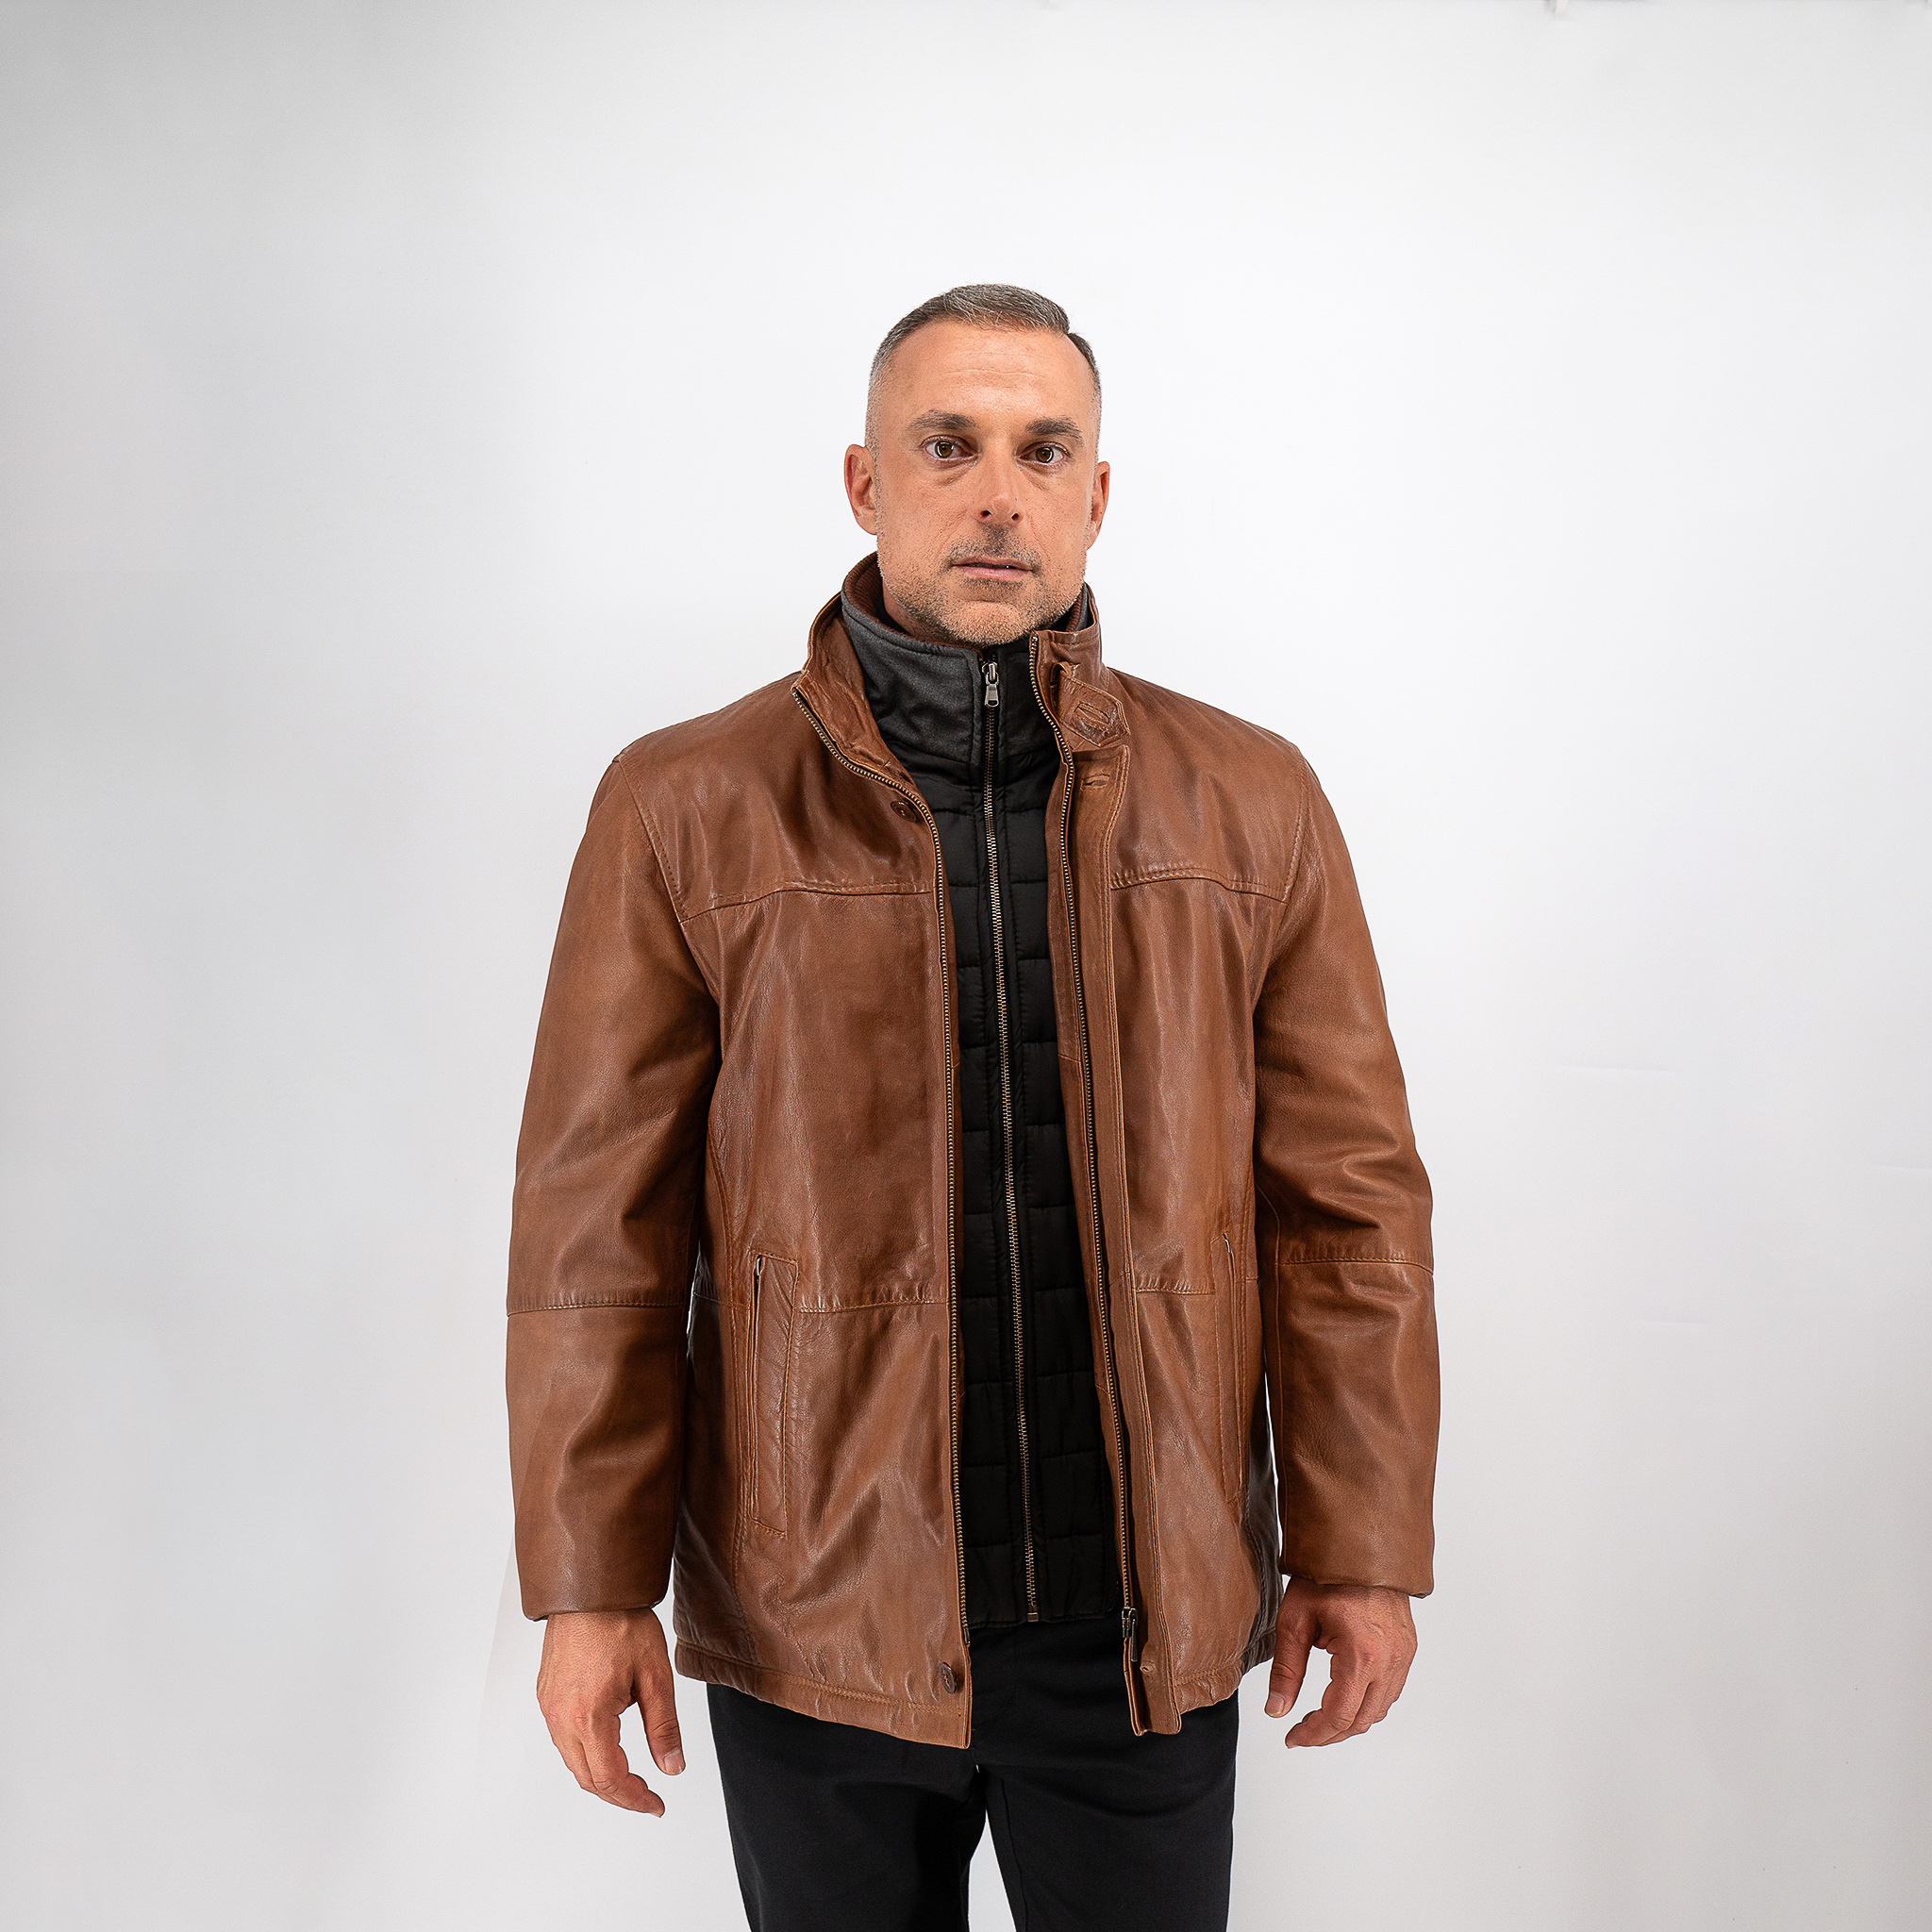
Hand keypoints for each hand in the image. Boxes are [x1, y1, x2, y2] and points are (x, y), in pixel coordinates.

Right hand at [536, 1606, 684, 1814]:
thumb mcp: (655, 1676)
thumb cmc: (622, 1622)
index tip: (656, 1805)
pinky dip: (585, 1754)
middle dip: (619, 1794)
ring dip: (601, 1776)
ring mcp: (549, 1706)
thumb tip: (673, 1767)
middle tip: (648, 1797)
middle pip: (587, 1778)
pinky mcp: (546, 1694)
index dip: (635, 1799)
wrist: (591, 1588)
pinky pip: (562, 1739)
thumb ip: (664, 1727)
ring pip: (572, 1762)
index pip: (610, 1779)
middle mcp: (560, 1717)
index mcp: (588, 1716)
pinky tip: (608, 1747)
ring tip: (632, 1776)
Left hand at [1264, 1579, 1416, 1746]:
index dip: (1313, 1735)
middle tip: (1301, 1731)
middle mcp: (1390, 1660)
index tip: (1292, 1738)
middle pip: (1361, 1721)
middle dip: (1329, 1733)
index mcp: (1362, 1655)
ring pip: (1379, 1710)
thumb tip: (1276, 1711)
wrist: (1359, 1543)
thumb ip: (1286, 1671)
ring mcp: (1404, 1655)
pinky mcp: (1409, 1648)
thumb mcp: (1294, 1621)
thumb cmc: (1325, 1575)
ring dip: (1349, 1721)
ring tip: (1318, 1718)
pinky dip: (1367, 1703)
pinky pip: (1390, 1691)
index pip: (1339, 1716)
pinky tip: (1343, 1696)